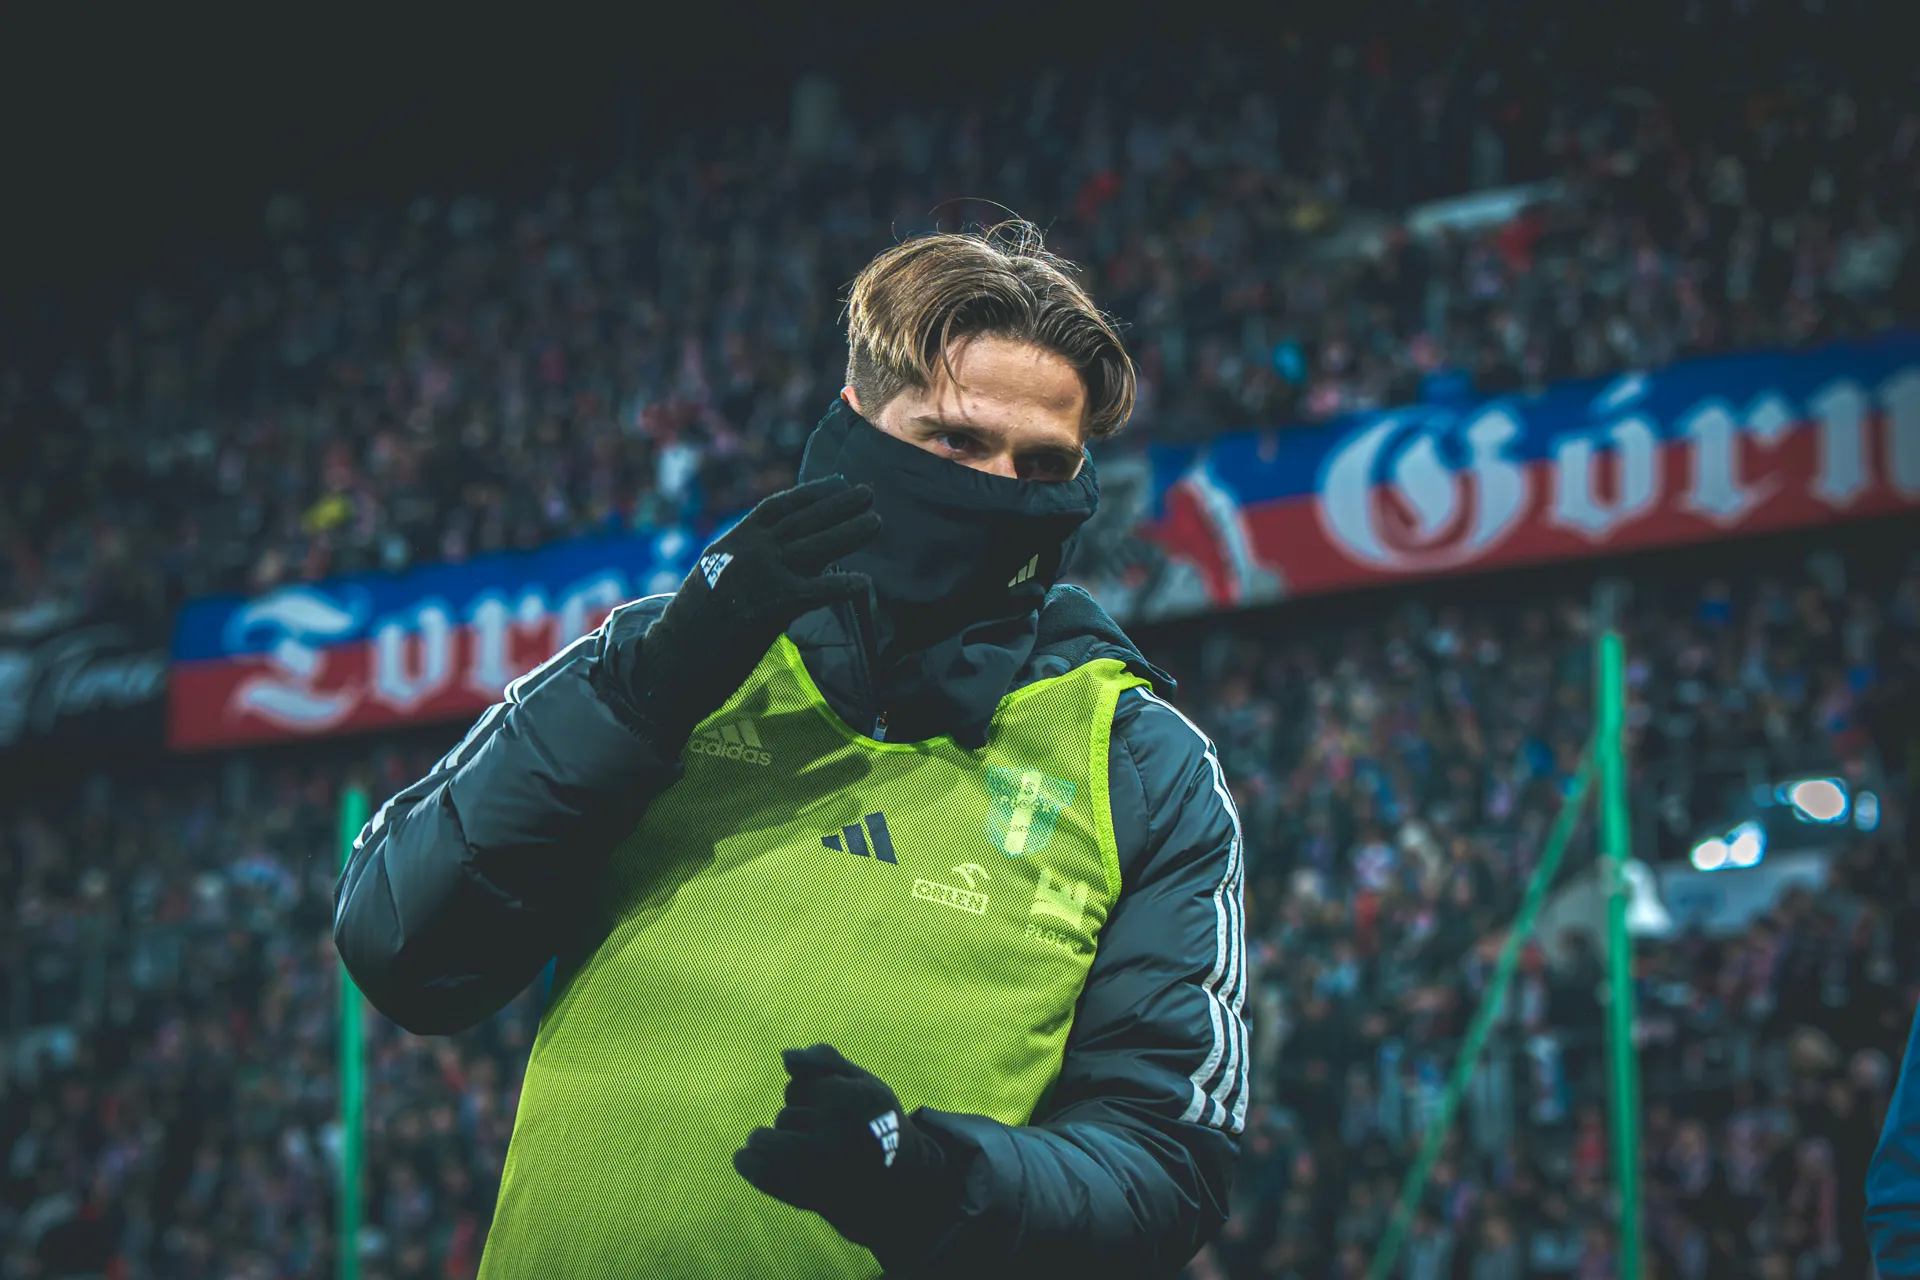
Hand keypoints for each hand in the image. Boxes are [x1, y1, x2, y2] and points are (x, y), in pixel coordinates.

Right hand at [626, 478, 878, 735]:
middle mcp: (749, 550)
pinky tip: (866, 583)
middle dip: (839, 505)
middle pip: (804, 520)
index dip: (811, 493)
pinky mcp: (773, 605)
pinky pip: (819, 591)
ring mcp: (762, 575)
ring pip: (816, 546)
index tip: (836, 484)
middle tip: (868, 494)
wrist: (673, 656)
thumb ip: (748, 562)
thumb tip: (788, 556)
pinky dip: (844, 586)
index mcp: (733, 541)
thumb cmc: (694, 625)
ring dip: (850, 532)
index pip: (778, 507)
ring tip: (876, 521)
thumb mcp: (716, 576)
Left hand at [734, 1045, 956, 1262]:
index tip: (829, 1107)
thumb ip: (826, 1061)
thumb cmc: (877, 1120)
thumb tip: (785, 1056)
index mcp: (848, 1100)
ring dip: (770, 1141)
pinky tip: (743, 1157)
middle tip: (816, 1132)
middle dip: (792, 1119)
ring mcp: (817, 1167)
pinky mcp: (806, 1193)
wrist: (899, 1178)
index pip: (797, 1087)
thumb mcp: (864, 1082)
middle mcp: (834, 1134)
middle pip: (785, 1115)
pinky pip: (763, 1174)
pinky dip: (748, 1163)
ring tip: (793, 1148)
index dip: (807, 1095)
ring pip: (771, 1141)